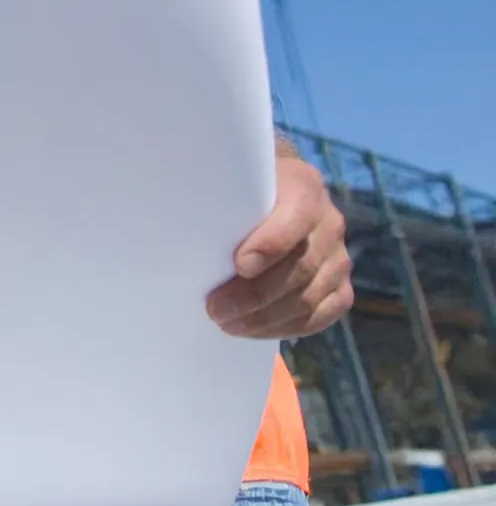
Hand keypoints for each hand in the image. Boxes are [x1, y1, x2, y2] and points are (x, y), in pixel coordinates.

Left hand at [205, 152, 352, 339]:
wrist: (265, 193)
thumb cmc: (234, 186)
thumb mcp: (227, 176)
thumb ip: (213, 187)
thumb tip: (167, 202)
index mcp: (302, 185)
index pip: (296, 216)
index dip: (272, 243)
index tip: (239, 265)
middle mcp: (328, 220)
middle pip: (301, 266)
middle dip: (256, 294)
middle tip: (215, 309)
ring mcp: (338, 255)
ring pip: (311, 295)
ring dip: (266, 317)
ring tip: (227, 323)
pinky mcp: (338, 284)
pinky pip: (323, 314)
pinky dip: (288, 326)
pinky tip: (255, 329)